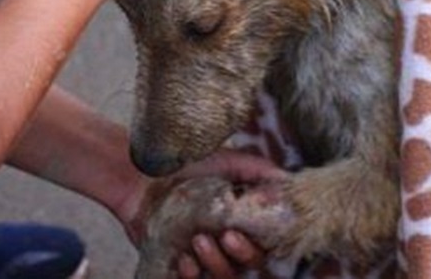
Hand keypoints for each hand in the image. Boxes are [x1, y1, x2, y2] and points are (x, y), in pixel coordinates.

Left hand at [117, 150, 286, 277]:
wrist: (142, 177)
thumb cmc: (187, 168)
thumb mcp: (227, 162)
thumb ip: (258, 170)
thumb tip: (288, 180)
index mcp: (244, 223)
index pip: (266, 244)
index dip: (264, 243)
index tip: (252, 227)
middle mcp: (227, 244)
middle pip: (250, 265)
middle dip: (241, 254)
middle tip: (225, 235)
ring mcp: (204, 257)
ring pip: (224, 276)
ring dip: (215, 262)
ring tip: (198, 240)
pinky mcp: (179, 267)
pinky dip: (192, 275)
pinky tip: (184, 260)